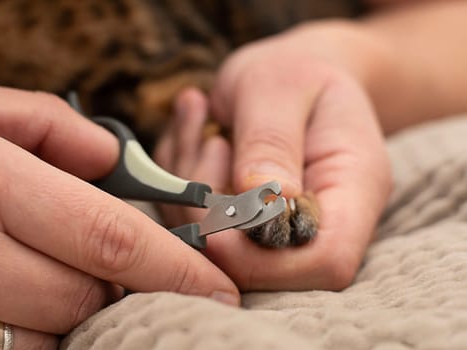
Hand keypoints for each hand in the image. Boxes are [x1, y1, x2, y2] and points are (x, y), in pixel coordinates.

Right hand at [0, 76, 238, 349]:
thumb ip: (52, 128)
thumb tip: (114, 164)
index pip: (116, 241)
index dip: (179, 269)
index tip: (220, 289)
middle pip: (90, 295)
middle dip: (128, 289)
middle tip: (135, 271)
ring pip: (50, 335)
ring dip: (77, 313)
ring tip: (64, 274)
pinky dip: (33, 334)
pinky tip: (24, 298)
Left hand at [155, 22, 391, 290]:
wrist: (293, 73)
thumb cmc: (295, 72)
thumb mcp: (280, 87)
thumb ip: (271, 140)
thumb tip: (262, 197)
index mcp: (354, 188)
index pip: (327, 260)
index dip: (265, 258)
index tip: (213, 216)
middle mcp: (322, 219)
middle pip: (267, 267)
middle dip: (213, 217)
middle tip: (209, 141)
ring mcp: (281, 225)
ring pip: (221, 248)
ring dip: (191, 188)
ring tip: (202, 124)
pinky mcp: (245, 223)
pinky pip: (197, 223)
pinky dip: (181, 180)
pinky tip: (195, 130)